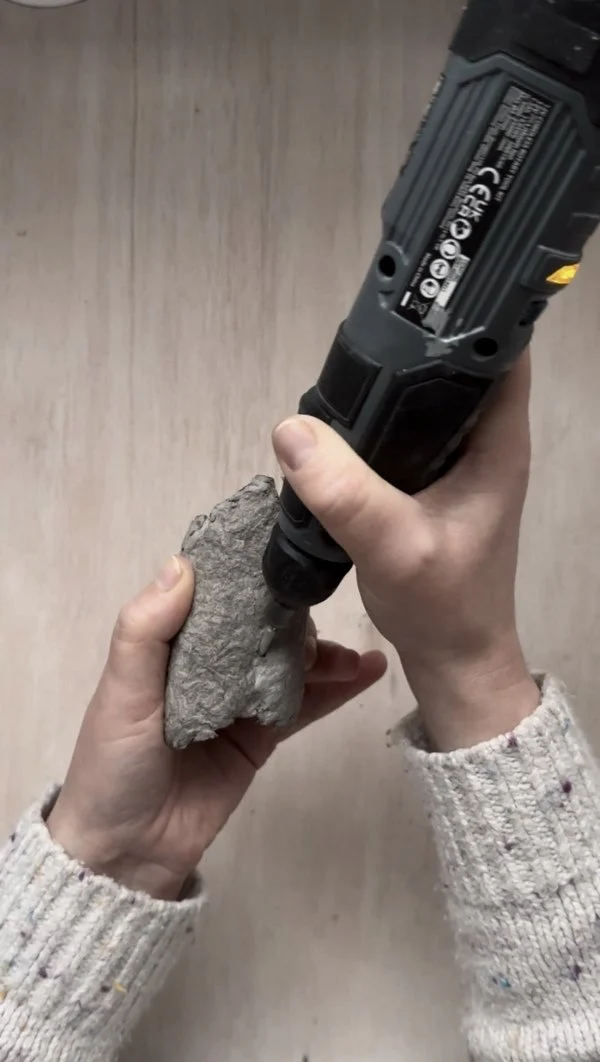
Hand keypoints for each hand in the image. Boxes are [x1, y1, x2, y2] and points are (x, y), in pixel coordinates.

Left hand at [47, 556, 385, 900]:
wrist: (128, 852)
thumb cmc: (113, 764)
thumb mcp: (121, 693)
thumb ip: (146, 630)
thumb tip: (183, 563)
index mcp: (169, 645)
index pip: (215, 595)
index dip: (247, 570)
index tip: (288, 544)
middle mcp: (208, 665)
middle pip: (261, 626)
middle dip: (298, 614)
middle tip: (333, 611)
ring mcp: (239, 701)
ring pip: (289, 663)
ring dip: (326, 654)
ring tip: (358, 655)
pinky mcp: (262, 736)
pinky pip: (303, 705)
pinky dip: (336, 689)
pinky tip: (368, 672)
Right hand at [272, 353, 539, 751]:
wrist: (452, 661)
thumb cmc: (444, 606)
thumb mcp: (394, 548)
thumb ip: (346, 492)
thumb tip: (290, 430)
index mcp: (497, 444)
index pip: (501, 354)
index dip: (469, 318)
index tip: (420, 297)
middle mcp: (483, 444)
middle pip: (456, 369)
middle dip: (414, 347)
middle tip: (362, 336)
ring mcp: (457, 465)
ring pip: (425, 403)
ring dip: (391, 389)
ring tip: (345, 374)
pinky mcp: (432, 486)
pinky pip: (403, 438)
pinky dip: (376, 428)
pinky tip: (341, 429)